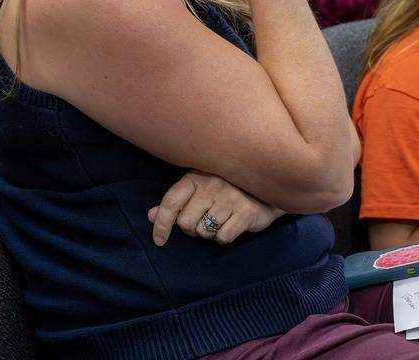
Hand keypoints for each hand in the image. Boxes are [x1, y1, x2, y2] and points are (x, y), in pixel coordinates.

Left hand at [148, 170, 283, 245]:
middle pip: (186, 223)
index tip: (159, 240)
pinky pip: (223, 237)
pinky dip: (225, 237)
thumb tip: (150, 215)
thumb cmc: (227, 190)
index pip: (171, 202)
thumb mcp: (199, 191)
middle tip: (204, 221)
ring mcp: (230, 198)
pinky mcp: (245, 212)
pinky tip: (233, 225)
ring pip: (204, 232)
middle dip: (192, 229)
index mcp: (196, 177)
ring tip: (221, 220)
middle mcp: (212, 185)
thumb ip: (175, 203)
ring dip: (210, 233)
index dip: (161, 224)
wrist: (268, 188)